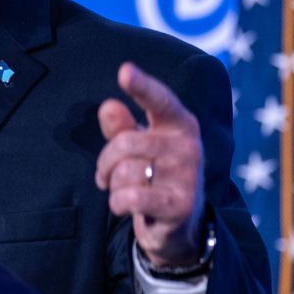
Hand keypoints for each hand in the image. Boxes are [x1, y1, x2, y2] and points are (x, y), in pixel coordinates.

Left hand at [95, 62, 204, 266]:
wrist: (178, 223)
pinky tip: (124, 205)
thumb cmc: (153, 172)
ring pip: (124, 171)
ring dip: (112, 185)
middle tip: (106, 173)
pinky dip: (117, 202)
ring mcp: (187, 177)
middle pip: (125, 142)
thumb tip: (109, 106)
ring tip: (121, 190)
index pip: (159, 101)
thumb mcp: (137, 145)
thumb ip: (121, 126)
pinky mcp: (180, 206)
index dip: (142, 86)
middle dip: (105, 160)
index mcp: (179, 124)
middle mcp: (188, 147)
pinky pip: (131, 197)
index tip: (125, 71)